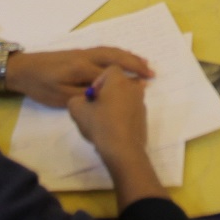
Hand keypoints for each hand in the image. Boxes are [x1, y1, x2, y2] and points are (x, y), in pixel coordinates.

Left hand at [7, 46, 152, 107]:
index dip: (129, 80)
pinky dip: (118, 54)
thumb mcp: (61, 97)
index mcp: (83, 68)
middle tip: (152, 72)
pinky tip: (122, 58)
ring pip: (111, 51)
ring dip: (129, 56)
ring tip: (143, 63)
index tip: (145, 86)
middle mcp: (86, 56)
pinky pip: (104, 51)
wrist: (21, 69)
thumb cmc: (40, 86)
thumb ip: (85, 96)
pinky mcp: (78, 52)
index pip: (112, 74)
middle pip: (116, 56)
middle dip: (135, 63)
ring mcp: (82, 52)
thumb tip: (107, 94)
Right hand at [67, 66, 163, 204]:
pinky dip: (122, 116)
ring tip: (103, 121)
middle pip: (118, 84)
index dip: (98, 80)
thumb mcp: (77, 110)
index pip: (110, 70)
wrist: (123, 150)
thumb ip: (76, 100)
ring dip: (114, 105)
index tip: (92, 96)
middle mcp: (134, 89)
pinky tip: (112, 130)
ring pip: (124, 98)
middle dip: (106, 93)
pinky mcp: (144, 118)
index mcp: (119, 82)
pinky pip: (130, 111)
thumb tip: (82, 101)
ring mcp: (141, 104)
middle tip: (95, 108)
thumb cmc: (101, 125)